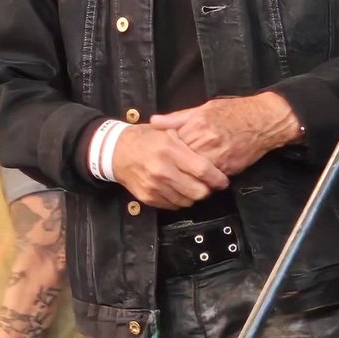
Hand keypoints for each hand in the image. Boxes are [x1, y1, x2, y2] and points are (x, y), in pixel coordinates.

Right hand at [111, 124, 229, 209]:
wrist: (116, 152)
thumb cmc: (145, 139)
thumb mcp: (167, 131)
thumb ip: (189, 140)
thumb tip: (213, 151)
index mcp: (170, 150)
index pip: (202, 170)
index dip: (217, 178)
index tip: (223, 181)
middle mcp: (163, 170)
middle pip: (198, 191)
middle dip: (207, 190)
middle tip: (208, 185)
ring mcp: (155, 186)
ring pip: (187, 201)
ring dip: (193, 196)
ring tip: (192, 186)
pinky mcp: (148, 197)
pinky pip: (173, 206)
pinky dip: (179, 200)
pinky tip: (178, 190)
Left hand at [150, 93, 302, 175]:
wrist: (264, 120)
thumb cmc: (234, 111)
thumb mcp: (204, 108)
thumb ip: (177, 118)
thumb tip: (154, 121)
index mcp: (198, 125)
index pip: (172, 143)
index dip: (164, 151)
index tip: (159, 154)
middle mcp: (207, 142)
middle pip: (182, 161)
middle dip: (174, 166)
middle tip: (166, 171)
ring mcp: (219, 157)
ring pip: (195, 173)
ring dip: (188, 177)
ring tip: (181, 178)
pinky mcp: (230, 168)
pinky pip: (211, 178)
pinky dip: (204, 179)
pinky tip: (199, 179)